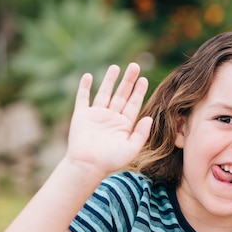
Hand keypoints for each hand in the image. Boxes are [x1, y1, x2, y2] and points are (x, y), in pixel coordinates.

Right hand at [66, 63, 152, 178]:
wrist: (88, 165)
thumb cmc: (110, 160)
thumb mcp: (131, 148)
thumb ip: (141, 133)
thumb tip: (149, 118)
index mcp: (123, 125)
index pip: (133, 104)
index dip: (138, 92)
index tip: (144, 79)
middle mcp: (111, 118)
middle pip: (121, 95)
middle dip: (128, 81)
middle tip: (135, 66)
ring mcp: (96, 116)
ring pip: (104, 93)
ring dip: (110, 80)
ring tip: (116, 67)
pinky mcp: (81, 116)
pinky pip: (83, 98)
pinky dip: (85, 87)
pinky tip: (88, 76)